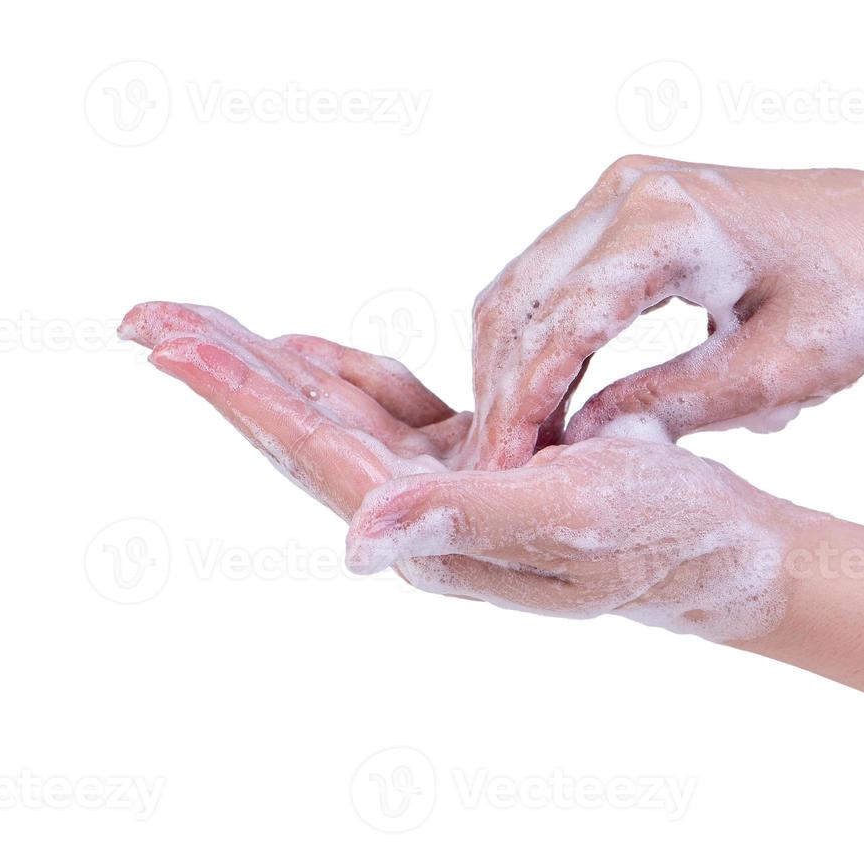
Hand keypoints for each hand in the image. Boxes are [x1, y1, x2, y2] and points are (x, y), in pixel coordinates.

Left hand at [118, 301, 801, 643]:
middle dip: (227, 373)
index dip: (241, 392)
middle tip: (148, 317)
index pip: (313, 450)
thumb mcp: (577, 518)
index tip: (169, 336)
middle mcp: (419, 518)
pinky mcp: (471, 468)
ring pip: (335, 420)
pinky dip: (345, 379)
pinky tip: (311, 353)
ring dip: (271, 372)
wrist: (715, 546)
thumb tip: (354, 538)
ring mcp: (441, 493)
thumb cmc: (663, 532)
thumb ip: (468, 524)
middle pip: (301, 433)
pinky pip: (388, 416)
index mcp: (431, 530)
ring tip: (205, 326)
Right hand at [465, 155, 863, 468]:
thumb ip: (673, 405)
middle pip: (524, 300)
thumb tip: (578, 441)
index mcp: (672, 220)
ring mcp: (622, 190)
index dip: (525, 404)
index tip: (501, 474)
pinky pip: (554, 276)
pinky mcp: (625, 206)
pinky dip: (538, 339)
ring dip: (511, 366)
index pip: (566, 322)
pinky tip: (539, 397)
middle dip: (503, 391)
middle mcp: (629, 189)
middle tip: (492, 473)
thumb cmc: (860, 298)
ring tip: (511, 444)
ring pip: (525, 286)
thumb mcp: (780, 370)